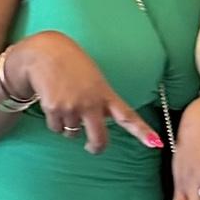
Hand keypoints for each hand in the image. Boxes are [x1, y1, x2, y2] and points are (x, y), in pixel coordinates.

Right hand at [5, 31, 162, 154]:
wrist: (44, 52)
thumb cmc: (70, 63)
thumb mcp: (93, 78)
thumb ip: (100, 99)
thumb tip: (101, 120)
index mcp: (105, 94)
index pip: (128, 116)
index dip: (143, 132)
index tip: (155, 143)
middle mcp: (91, 103)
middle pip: (99, 139)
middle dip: (96, 147)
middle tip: (92, 147)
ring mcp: (73, 107)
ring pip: (72, 134)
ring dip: (68, 125)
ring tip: (63, 102)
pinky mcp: (54, 109)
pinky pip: (56, 128)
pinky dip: (54, 121)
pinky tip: (52, 102)